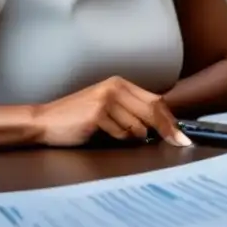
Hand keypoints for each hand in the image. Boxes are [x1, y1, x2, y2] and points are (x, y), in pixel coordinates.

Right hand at [31, 77, 190, 147]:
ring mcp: (106, 99)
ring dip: (134, 137)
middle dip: (168, 129)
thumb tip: (163, 127)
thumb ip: (132, 111)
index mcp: (121, 84)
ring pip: (138, 125)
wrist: (44, 122)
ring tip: (114, 134)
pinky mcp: (98, 113)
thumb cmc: (77, 118)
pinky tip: (101, 134)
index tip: (182, 134)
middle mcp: (116, 87)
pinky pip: (121, 133)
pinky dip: (117, 139)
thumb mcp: (108, 107)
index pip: (156, 101)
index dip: (170, 119)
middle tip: (179, 143)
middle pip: (153, 110)